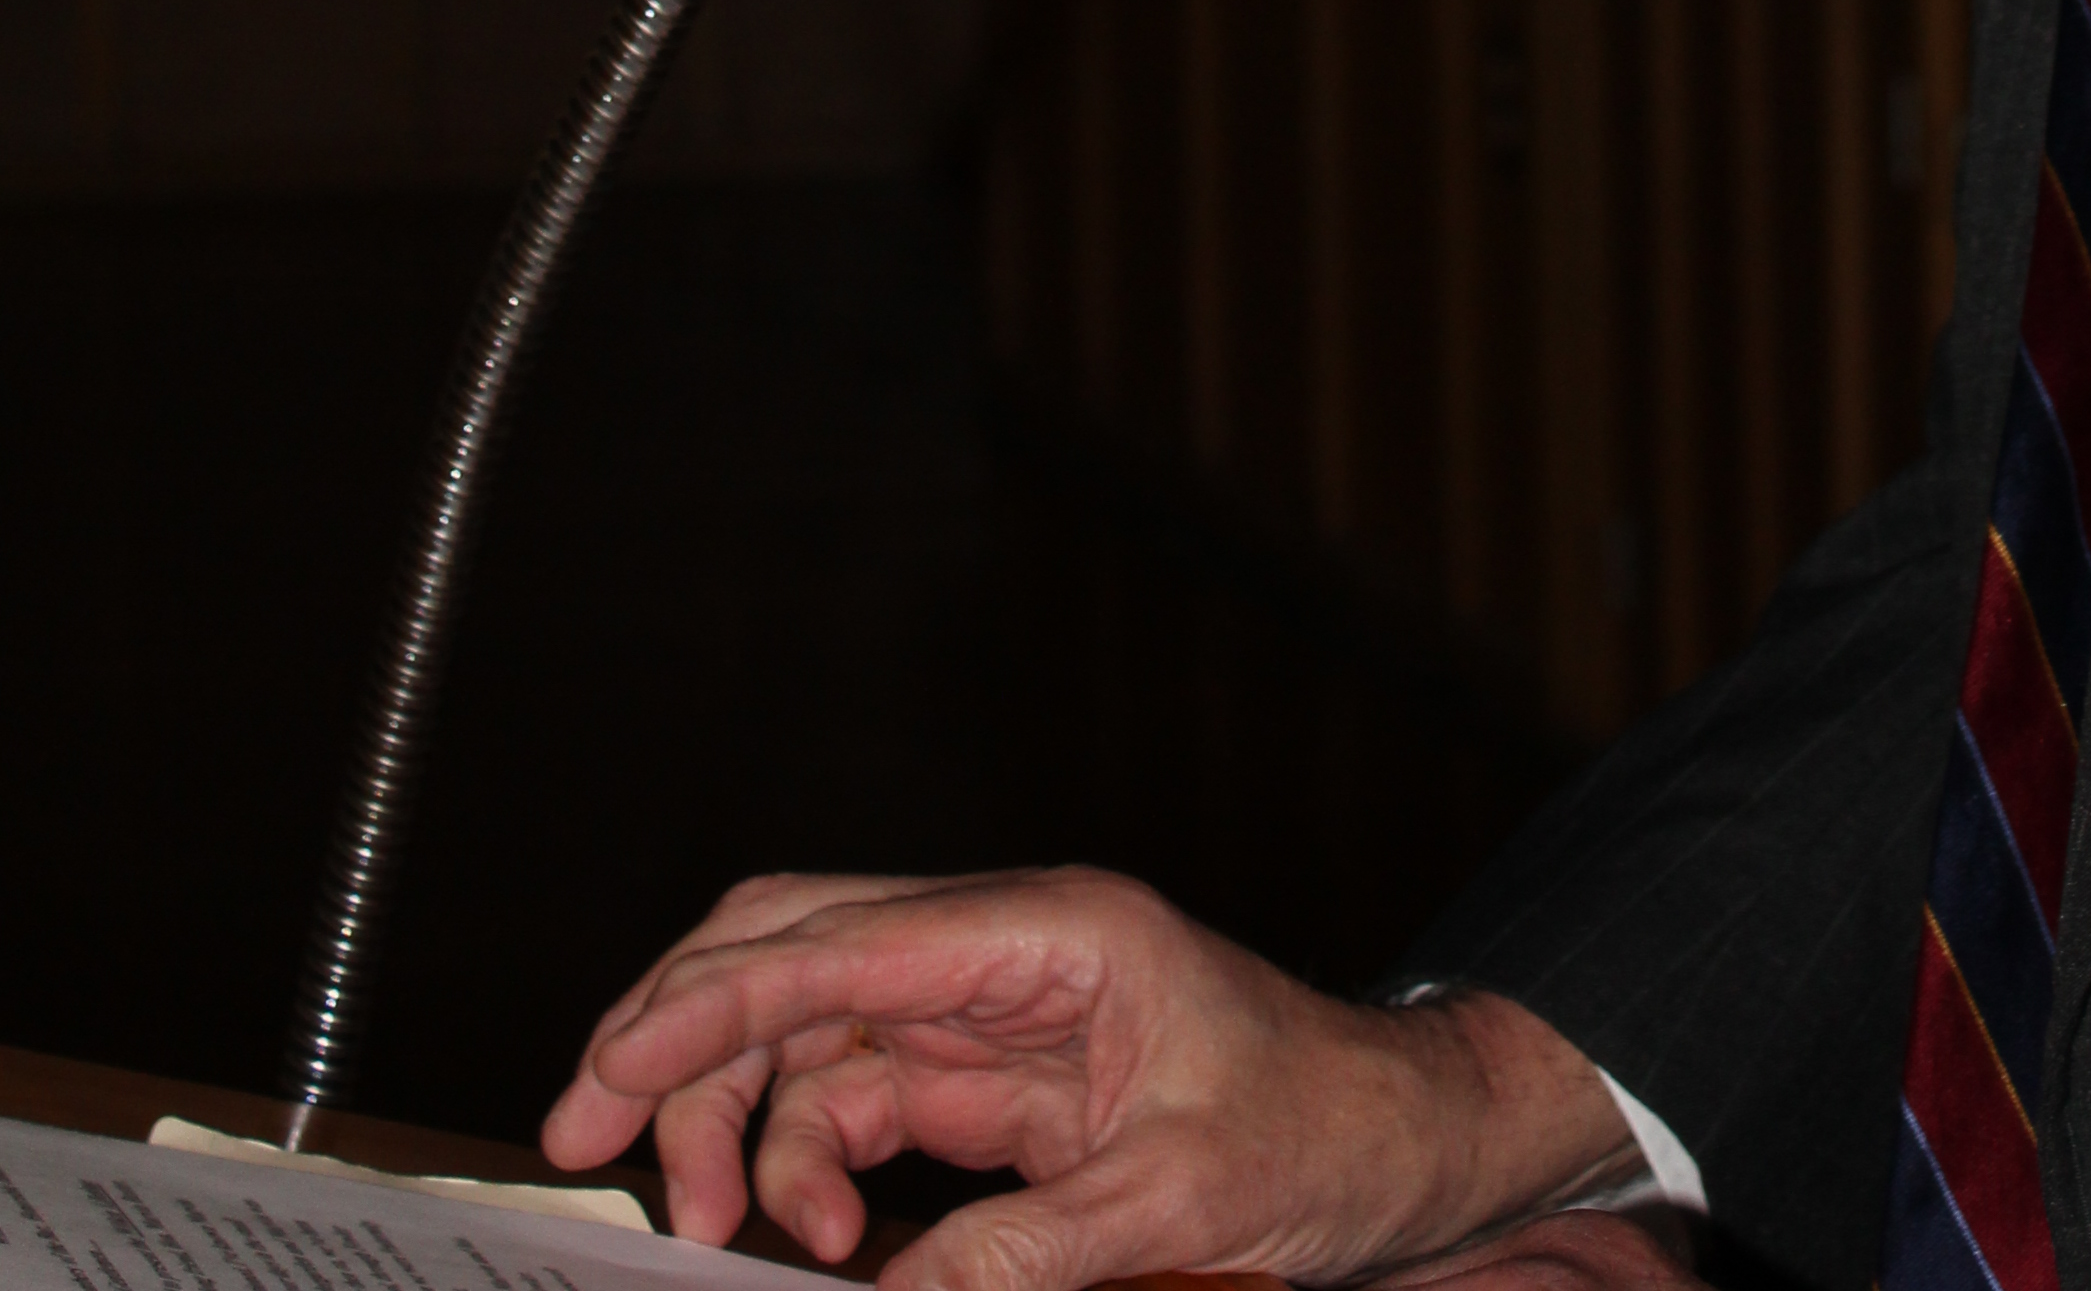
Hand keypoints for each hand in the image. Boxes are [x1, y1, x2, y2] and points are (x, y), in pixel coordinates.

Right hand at [539, 865, 1637, 1290]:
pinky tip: (806, 1247)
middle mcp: (1005, 954)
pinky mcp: (997, 1086)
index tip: (606, 1078)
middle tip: (586, 1143)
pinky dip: (808, 1171)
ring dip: (749, 1130)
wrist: (1406, 1143)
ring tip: (733, 1237)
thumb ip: (1027, 1252)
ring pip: (812, 1041)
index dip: (708, 1006)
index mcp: (1050, 936)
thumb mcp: (1184, 1203)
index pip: (840, 944)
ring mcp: (995, 1016)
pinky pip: (860, 1107)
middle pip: (794, 954)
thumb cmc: (1325, 1135)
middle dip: (681, 1037)